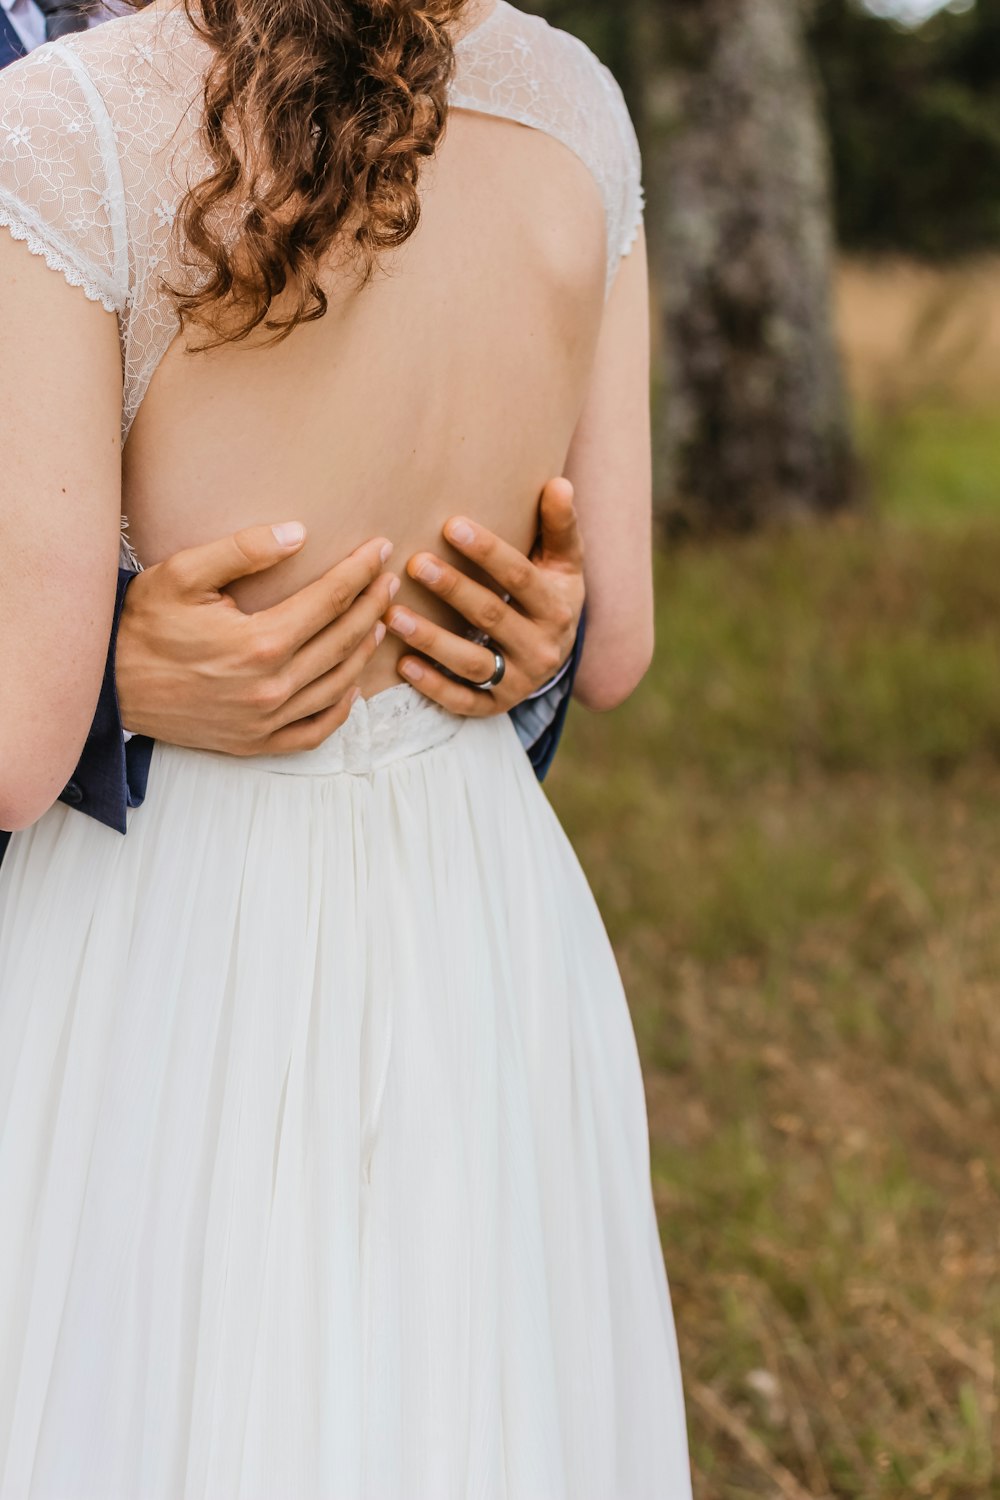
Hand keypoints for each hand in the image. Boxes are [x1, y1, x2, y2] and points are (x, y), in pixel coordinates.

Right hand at [116, 523, 398, 755]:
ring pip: (339, 685)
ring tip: (379, 622)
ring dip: (365, 650)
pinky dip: (341, 709)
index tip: (381, 548)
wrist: (108, 687)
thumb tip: (299, 533)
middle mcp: (272, 686)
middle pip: (344, 640)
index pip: (331, 599)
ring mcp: (266, 721)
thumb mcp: (182, 573)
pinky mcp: (256, 743)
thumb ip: (242, 550)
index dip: (362, 570)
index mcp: (261, 642)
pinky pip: (315, 731)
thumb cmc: (142, 625)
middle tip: (389, 580)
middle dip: (373, 605)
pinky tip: (351, 685)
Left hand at [384, 477, 584, 716]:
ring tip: (393, 616)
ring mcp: (519, 682)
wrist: (557, 653)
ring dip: (431, 639)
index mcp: (558, 607)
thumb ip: (559, 525)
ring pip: (472, 663)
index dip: (489, 552)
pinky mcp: (496, 707)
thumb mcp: (564, 561)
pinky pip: (464, 701)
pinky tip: (402, 664)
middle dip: (453, 590)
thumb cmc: (550, 592)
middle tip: (414, 564)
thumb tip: (560, 483)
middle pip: (492, 617)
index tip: (452, 526)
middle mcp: (543, 649)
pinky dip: (433, 685)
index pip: (520, 578)